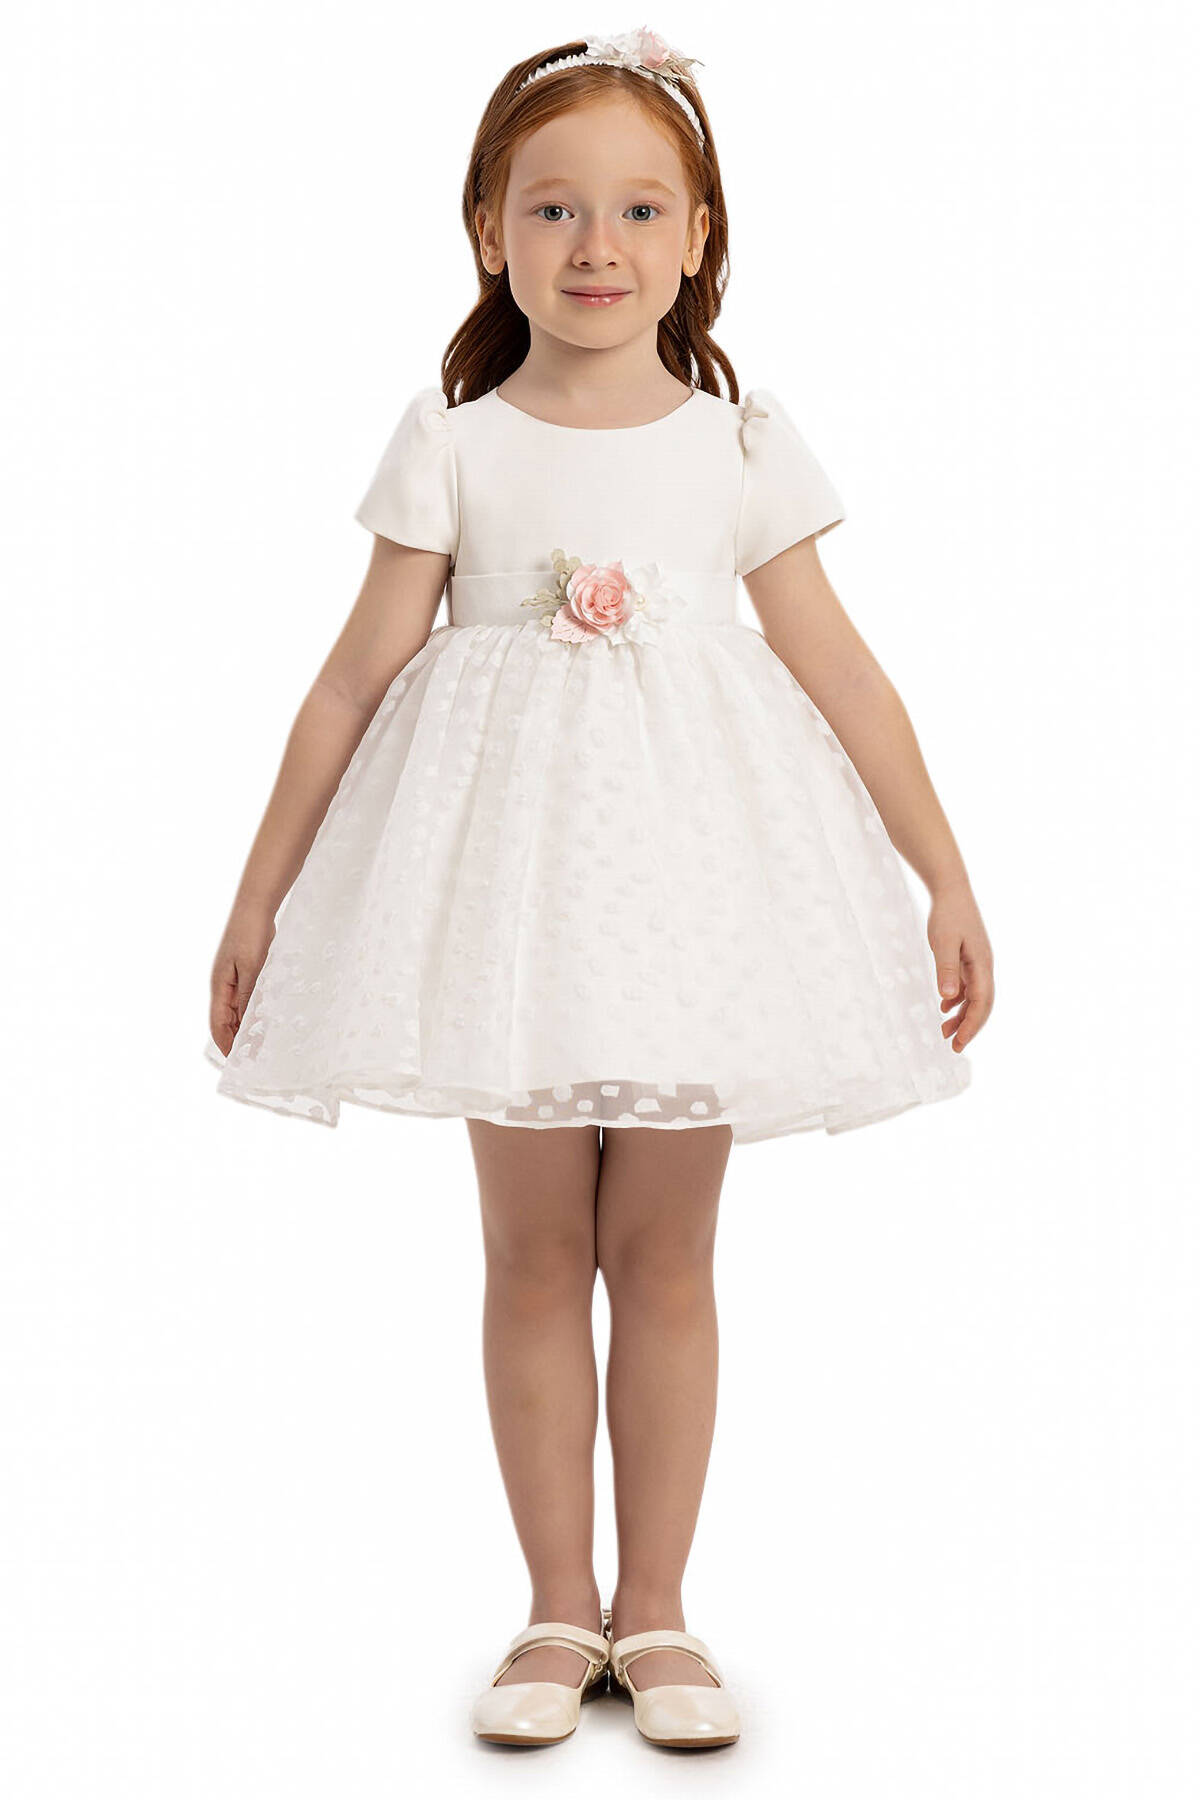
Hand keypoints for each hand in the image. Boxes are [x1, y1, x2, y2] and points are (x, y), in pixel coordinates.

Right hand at [209, 906, 275, 1056]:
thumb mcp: (251, 968)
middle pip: (226, 1021)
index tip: (236, 1063)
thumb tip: (246, 1023)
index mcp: (219, 986)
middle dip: (236, 1040)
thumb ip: (248, 995)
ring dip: (246, 1027)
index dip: (225, 1044)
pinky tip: (268, 1019)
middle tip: (254, 1059)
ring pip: (238, 1011)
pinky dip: (254, 1011)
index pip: (218, 1024)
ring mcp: (234, 979)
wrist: (255, 907)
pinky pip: (247, 999)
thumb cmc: (251, 935)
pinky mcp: (246, 972)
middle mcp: (223, 986)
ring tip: (262, 1045)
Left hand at [926, 876, 993, 1052]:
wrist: (951, 890)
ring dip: (961, 1015)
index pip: (981, 1003)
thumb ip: (946, 969)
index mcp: (982, 965)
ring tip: (945, 1031)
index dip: (972, 1025)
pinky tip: (944, 1007)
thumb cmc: (947, 914)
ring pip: (975, 997)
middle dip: (969, 1027)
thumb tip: (949, 997)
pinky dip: (958, 1000)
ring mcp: (978, 962)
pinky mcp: (969, 958)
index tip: (960, 1043)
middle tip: (954, 1047)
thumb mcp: (943, 942)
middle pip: (982, 1004)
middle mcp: (984, 966)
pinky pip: (968, 986)